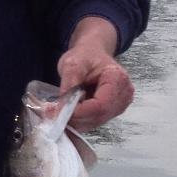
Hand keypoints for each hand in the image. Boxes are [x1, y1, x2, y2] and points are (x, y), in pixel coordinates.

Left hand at [57, 16, 132, 131]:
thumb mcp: (72, 63)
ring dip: (76, 121)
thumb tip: (63, 107)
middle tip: (52, 113)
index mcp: (117, 79)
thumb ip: (69, 84)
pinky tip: (68, 112)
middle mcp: (124, 94)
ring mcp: (120, 104)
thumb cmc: (85, 56)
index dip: (79, 112)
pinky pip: (95, 121)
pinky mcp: (113, 111)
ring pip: (96, 122)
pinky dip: (80, 120)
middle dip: (75, 118)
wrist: (93, 54)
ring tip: (58, 111)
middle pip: (99, 116)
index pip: (100, 105)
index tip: (58, 111)